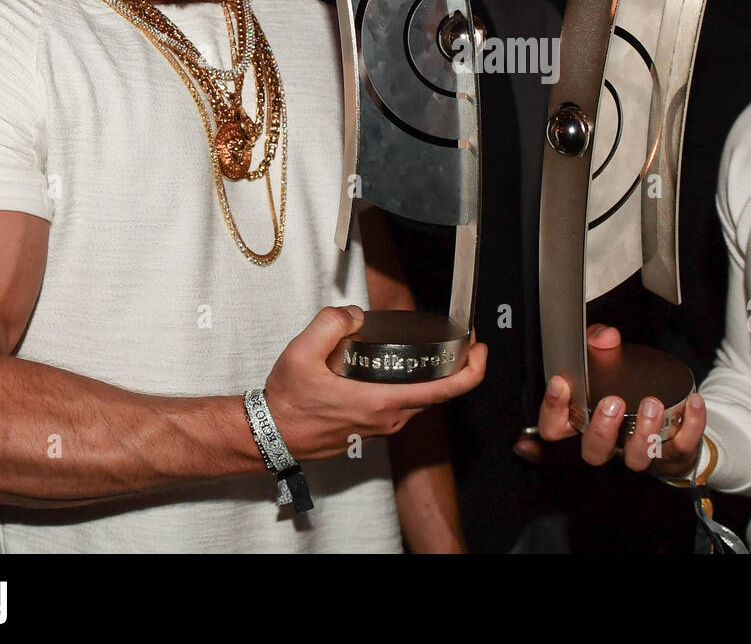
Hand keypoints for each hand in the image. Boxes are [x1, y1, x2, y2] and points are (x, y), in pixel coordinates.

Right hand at [264, 305, 486, 459]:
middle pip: (438, 395)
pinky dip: (414, 388)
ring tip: (437, 350)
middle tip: (464, 341)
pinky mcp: (371, 429)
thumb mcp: (300, 354)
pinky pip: (403, 406)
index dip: (472, 371)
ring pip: (420, 401)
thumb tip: (353, 314)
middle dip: (458, 368)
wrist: (270, 435)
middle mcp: (387, 418)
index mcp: (381, 402)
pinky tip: (404, 368)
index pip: (444, 391)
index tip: (481, 349)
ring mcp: (380, 427)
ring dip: (435, 378)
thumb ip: (330, 325)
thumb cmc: (287, 403)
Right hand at [537, 324, 706, 479]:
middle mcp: (610, 445)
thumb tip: (605, 336)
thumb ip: (599, 345)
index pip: (554, 429)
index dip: (553, 410)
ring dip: (644, 433)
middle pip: (593, 452)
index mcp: (586, 424)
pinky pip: (683, 445)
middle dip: (601, 429)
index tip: (561, 383)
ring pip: (636, 459)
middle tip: (613, 402)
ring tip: (652, 403)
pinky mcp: (674, 454)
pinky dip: (691, 424)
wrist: (668, 425)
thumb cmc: (628, 392)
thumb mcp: (608, 363)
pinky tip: (693, 401)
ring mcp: (641, 453)